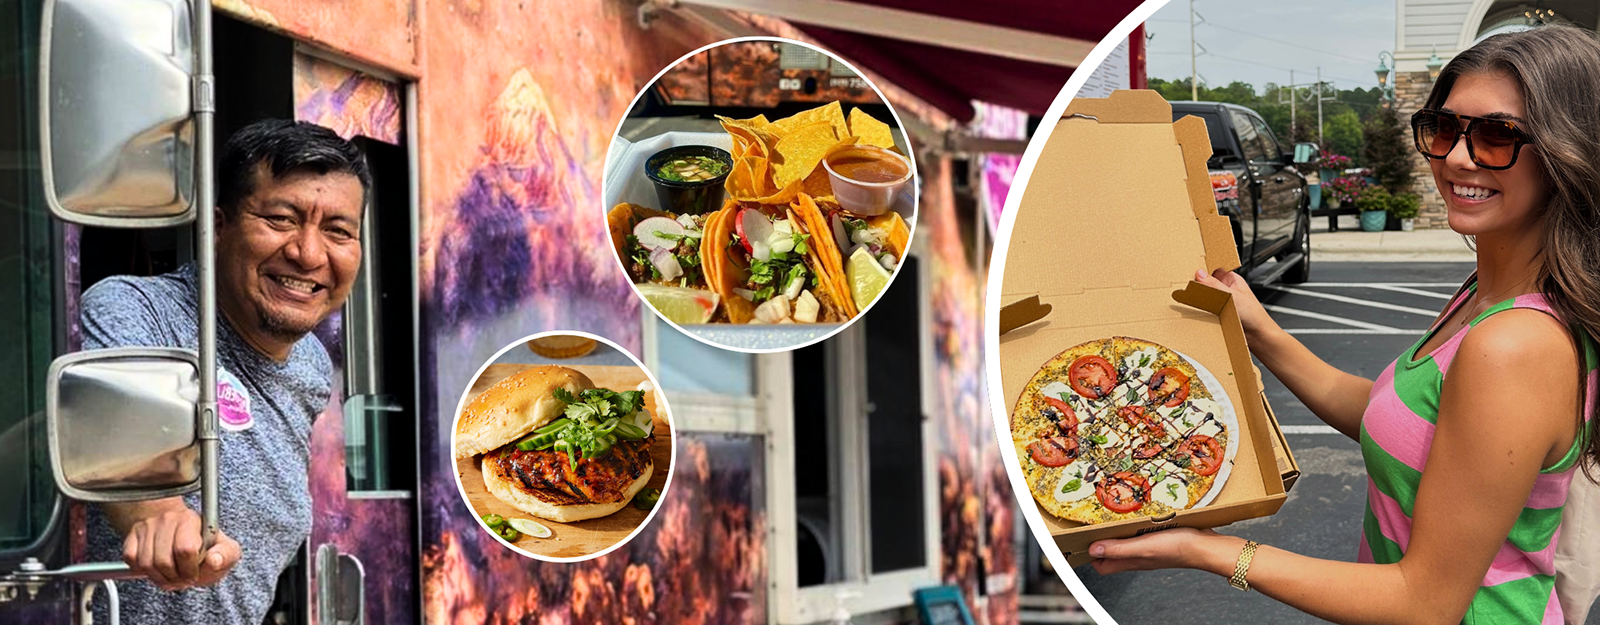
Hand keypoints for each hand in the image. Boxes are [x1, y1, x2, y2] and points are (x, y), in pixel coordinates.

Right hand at [121, 508, 241, 590]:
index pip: (185, 549)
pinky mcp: (131, 536)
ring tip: (171, 578)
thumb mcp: (225, 548)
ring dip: (159, 578)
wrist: (180, 529)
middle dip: (174, 578)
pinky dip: (142, 571)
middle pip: (163, 560)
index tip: (194, 574)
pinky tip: (157, 571)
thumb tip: (214, 560)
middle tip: (182, 580)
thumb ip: (226, 555)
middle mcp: (167, 520)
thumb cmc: (204, 543)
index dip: (189, 569)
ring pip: (145, 564)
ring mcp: (147, 527)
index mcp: (190, 520)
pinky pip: (131, 560)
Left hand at [1088, 527, 1229, 575]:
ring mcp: (1148, 547)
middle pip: (1112, 552)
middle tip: (1092, 523)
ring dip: (1116, 531)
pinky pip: (1140, 533)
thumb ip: (1118, 549)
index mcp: (1131, 561)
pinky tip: (1135, 515)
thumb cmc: (1179, 548)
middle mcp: (1138, 556)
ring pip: (1125, 541)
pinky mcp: (1159, 538)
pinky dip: (1133, 525)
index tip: (1081, 539)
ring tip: (1108, 516)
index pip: (1102, 565)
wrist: (1207, 546)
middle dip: (1100, 540)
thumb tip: (1093, 549)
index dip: (1090, 554)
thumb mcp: (1144, 546)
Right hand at [1194, 269, 1277, 339]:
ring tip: (1192, 298)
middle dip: (1199, 285)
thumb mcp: (1232, 295)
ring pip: (1206, 297)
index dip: (1204, 269)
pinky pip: (1207, 309)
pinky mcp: (1219, 314)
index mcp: (1232, 280)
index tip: (1191, 271)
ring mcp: (1223, 302)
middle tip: (1189, 286)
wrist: (1257, 335)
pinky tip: (1198, 310)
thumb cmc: (1253, 314)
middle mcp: (1227, 290)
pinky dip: (1202, 310)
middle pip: (1208, 283)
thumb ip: (1214, 284)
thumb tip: (1200, 273)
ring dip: (1200, 299)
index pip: (1214, 269)